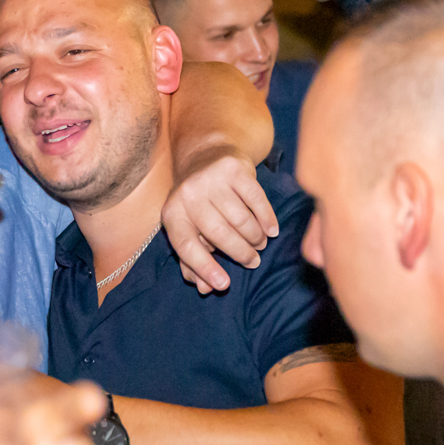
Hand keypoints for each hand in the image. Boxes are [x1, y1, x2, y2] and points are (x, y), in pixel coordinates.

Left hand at [163, 145, 278, 293]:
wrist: (205, 156)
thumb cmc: (198, 203)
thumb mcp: (189, 229)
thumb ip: (193, 261)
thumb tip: (206, 288)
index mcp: (172, 214)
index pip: (186, 246)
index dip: (204, 267)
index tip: (224, 285)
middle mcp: (188, 195)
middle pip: (218, 234)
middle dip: (240, 253)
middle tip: (253, 261)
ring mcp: (210, 179)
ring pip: (240, 218)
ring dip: (254, 237)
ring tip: (260, 244)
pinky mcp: (232, 168)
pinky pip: (256, 200)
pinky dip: (266, 218)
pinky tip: (271, 229)